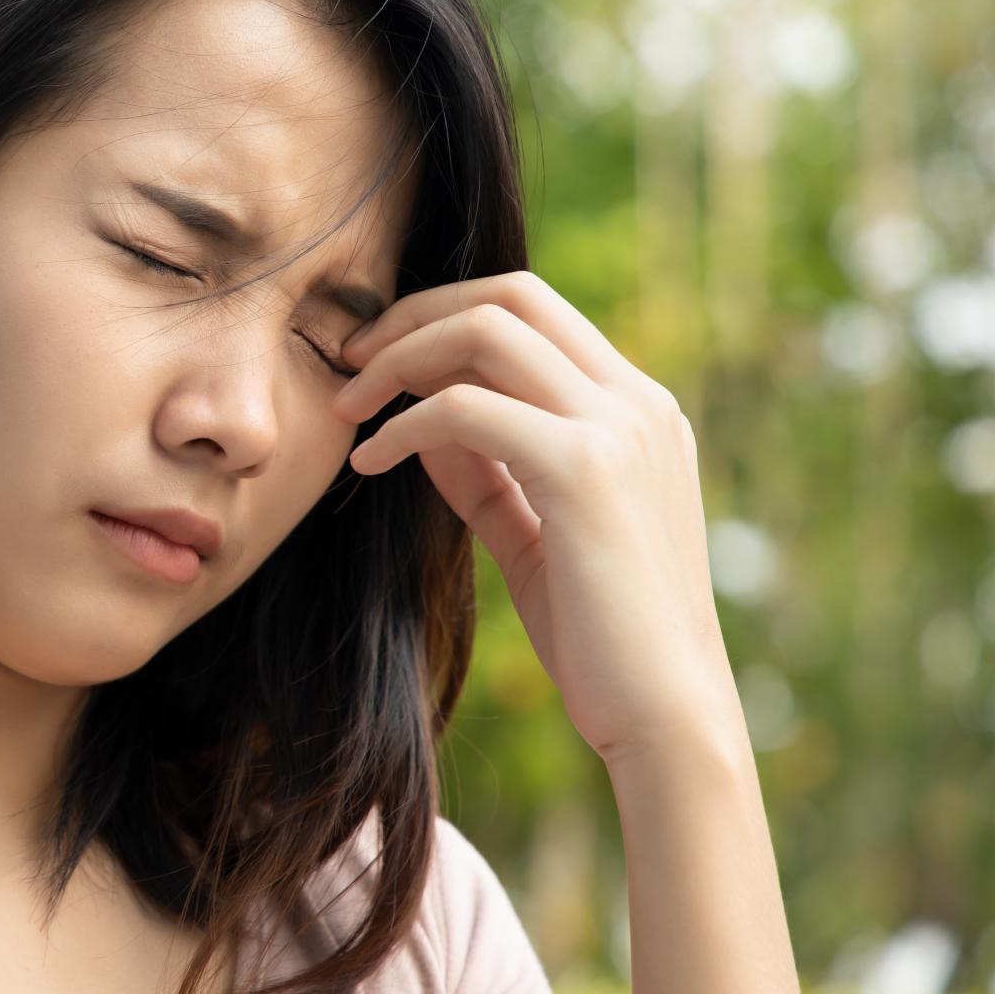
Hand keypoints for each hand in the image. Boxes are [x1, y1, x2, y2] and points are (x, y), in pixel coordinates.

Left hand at [329, 271, 740, 764]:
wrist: (666, 716)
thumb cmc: (601, 636)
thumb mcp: (534, 533)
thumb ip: (487, 471)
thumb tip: (420, 421)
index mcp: (637, 409)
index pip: (533, 310)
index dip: (443, 317)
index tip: (377, 358)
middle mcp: (637, 401)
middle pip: (509, 296)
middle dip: (414, 314)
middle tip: (348, 359)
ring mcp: (619, 427)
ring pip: (486, 331)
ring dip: (398, 358)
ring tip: (346, 406)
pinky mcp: (584, 469)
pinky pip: (465, 409)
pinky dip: (403, 425)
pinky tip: (369, 464)